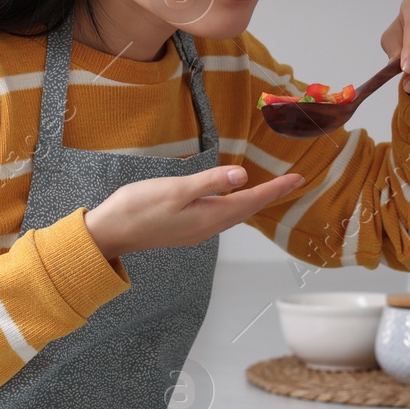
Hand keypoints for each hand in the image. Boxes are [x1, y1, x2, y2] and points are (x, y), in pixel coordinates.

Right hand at [84, 167, 305, 260]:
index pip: (251, 201)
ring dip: (254, 202)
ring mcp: (196, 230)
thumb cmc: (138, 208)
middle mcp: (208, 227)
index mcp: (209, 217)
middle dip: (271, 195)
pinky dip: (235, 205)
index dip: (276, 189)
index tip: (298, 178)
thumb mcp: (176, 190)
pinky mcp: (186, 228)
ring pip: (235, 214)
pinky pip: (221, 216)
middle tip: (292, 181)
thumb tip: (242, 176)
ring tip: (270, 190)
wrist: (111, 232)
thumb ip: (210, 182)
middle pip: (247, 210)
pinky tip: (232, 199)